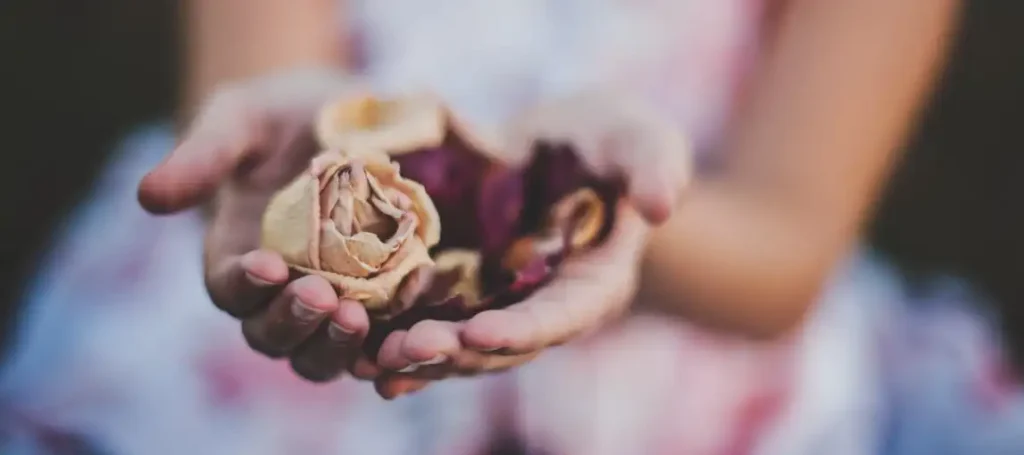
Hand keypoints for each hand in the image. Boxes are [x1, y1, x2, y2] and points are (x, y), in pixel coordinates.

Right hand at [138, 68, 376, 381]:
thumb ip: (204, 155)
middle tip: (322, 297)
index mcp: (237, 260)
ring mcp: (331, 307)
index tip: (266, 264)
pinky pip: (380, 344)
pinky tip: (407, 332)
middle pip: (274, 336)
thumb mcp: (242, 121)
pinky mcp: (381, 307)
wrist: (348, 120)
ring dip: (337, 346)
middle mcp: (280, 296)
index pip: (230, 290)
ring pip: (322, 354)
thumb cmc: (282, 117)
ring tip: (359, 316)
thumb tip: (148, 195)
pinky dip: (388, 349)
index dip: (244, 284)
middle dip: (293, 322)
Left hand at [369, 94, 691, 398]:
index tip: (479, 333)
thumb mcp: (638, 137)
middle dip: (455, 353)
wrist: (562, 143)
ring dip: (419, 357)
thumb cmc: (610, 139)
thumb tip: (662, 204)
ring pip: (462, 345)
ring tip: (372, 359)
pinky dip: (400, 339)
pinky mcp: (466, 292)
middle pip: (503, 344)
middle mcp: (547, 306)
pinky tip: (359, 350)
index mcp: (594, 281)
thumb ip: (654, 164)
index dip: (523, 329)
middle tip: (405, 351)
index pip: (562, 316)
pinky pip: (433, 323)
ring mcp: (503, 303)